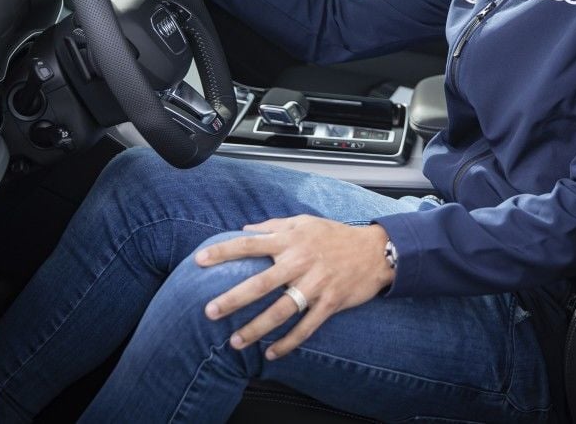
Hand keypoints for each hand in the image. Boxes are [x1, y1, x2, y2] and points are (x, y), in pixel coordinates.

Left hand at [195, 216, 393, 359]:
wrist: (375, 251)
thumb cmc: (336, 235)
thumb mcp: (304, 222)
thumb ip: (274, 225)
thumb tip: (245, 229)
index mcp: (291, 240)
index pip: (250, 244)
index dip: (224, 251)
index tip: (200, 260)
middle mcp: (300, 262)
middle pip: (261, 283)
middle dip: (233, 298)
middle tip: (210, 311)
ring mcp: (316, 284)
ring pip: (281, 310)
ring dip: (256, 328)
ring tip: (235, 341)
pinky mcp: (330, 303)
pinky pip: (306, 327)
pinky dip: (288, 342)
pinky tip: (272, 353)